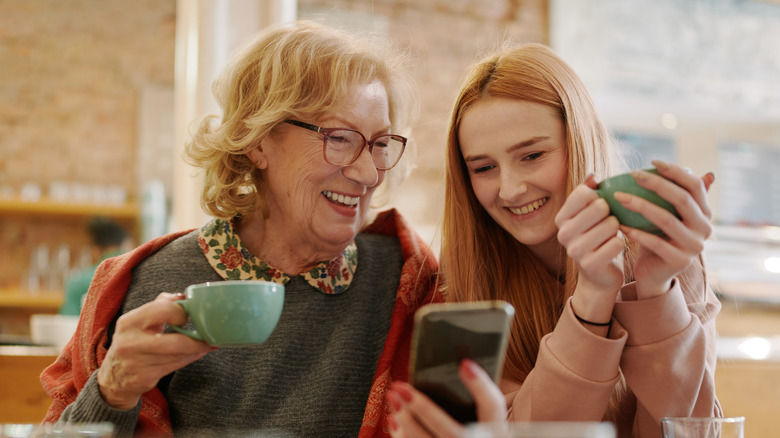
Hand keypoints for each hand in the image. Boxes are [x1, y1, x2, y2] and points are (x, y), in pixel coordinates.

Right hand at [96, 292, 213, 409]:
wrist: (114, 377)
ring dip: (198, 349)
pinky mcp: (145, 378)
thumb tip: (184, 296)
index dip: (182, 312)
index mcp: (129, 321)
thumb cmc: (134, 341)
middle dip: (196, 339)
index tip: (189, 315)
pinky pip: (176, 366)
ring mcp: (137, 362)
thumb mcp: (139, 320)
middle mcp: (130, 342)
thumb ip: (161, 304)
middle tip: (209, 334)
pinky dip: (191, 358)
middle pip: (175, 341)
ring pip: (178, 355)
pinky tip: (198, 352)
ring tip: (209, 343)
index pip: (163, 310)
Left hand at [388, 359, 505, 436]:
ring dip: (406, 420)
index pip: (492, 406)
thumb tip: (455, 364)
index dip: (480, 386)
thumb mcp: (486, 416)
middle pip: (450, 431)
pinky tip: (394, 418)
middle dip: (423, 409)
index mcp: (495, 429)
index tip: (464, 363)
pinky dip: (401, 435)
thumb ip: (475, 397)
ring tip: (393, 397)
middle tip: (401, 387)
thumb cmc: (480, 429)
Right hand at [555, 174, 623, 324]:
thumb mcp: (588, 216)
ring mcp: (575, 250)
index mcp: (561, 218)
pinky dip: (621, 243)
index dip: (599, 196)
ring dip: (618, 229)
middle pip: (600, 206)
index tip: (601, 206)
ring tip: (611, 235)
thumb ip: (589, 194)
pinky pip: (617, 242)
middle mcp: (563, 233)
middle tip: (609, 223)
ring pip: (611, 224)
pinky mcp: (590, 264)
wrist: (598, 276)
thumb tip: (593, 176)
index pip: (583, 193)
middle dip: (611, 213)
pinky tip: (614, 248)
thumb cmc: (596, 238)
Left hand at [613, 160, 713, 297]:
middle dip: (656, 183)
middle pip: (682, 199)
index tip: (652, 161)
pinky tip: (619, 224)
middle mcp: (705, 229)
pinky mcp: (678, 261)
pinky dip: (636, 232)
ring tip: (619, 197)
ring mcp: (694, 247)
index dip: (676, 171)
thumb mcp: (666, 214)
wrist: (654, 273)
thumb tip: (677, 167)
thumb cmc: (658, 236)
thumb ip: (672, 194)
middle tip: (633, 175)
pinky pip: (655, 242)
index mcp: (705, 213)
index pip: (695, 185)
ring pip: (666, 220)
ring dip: (640, 205)